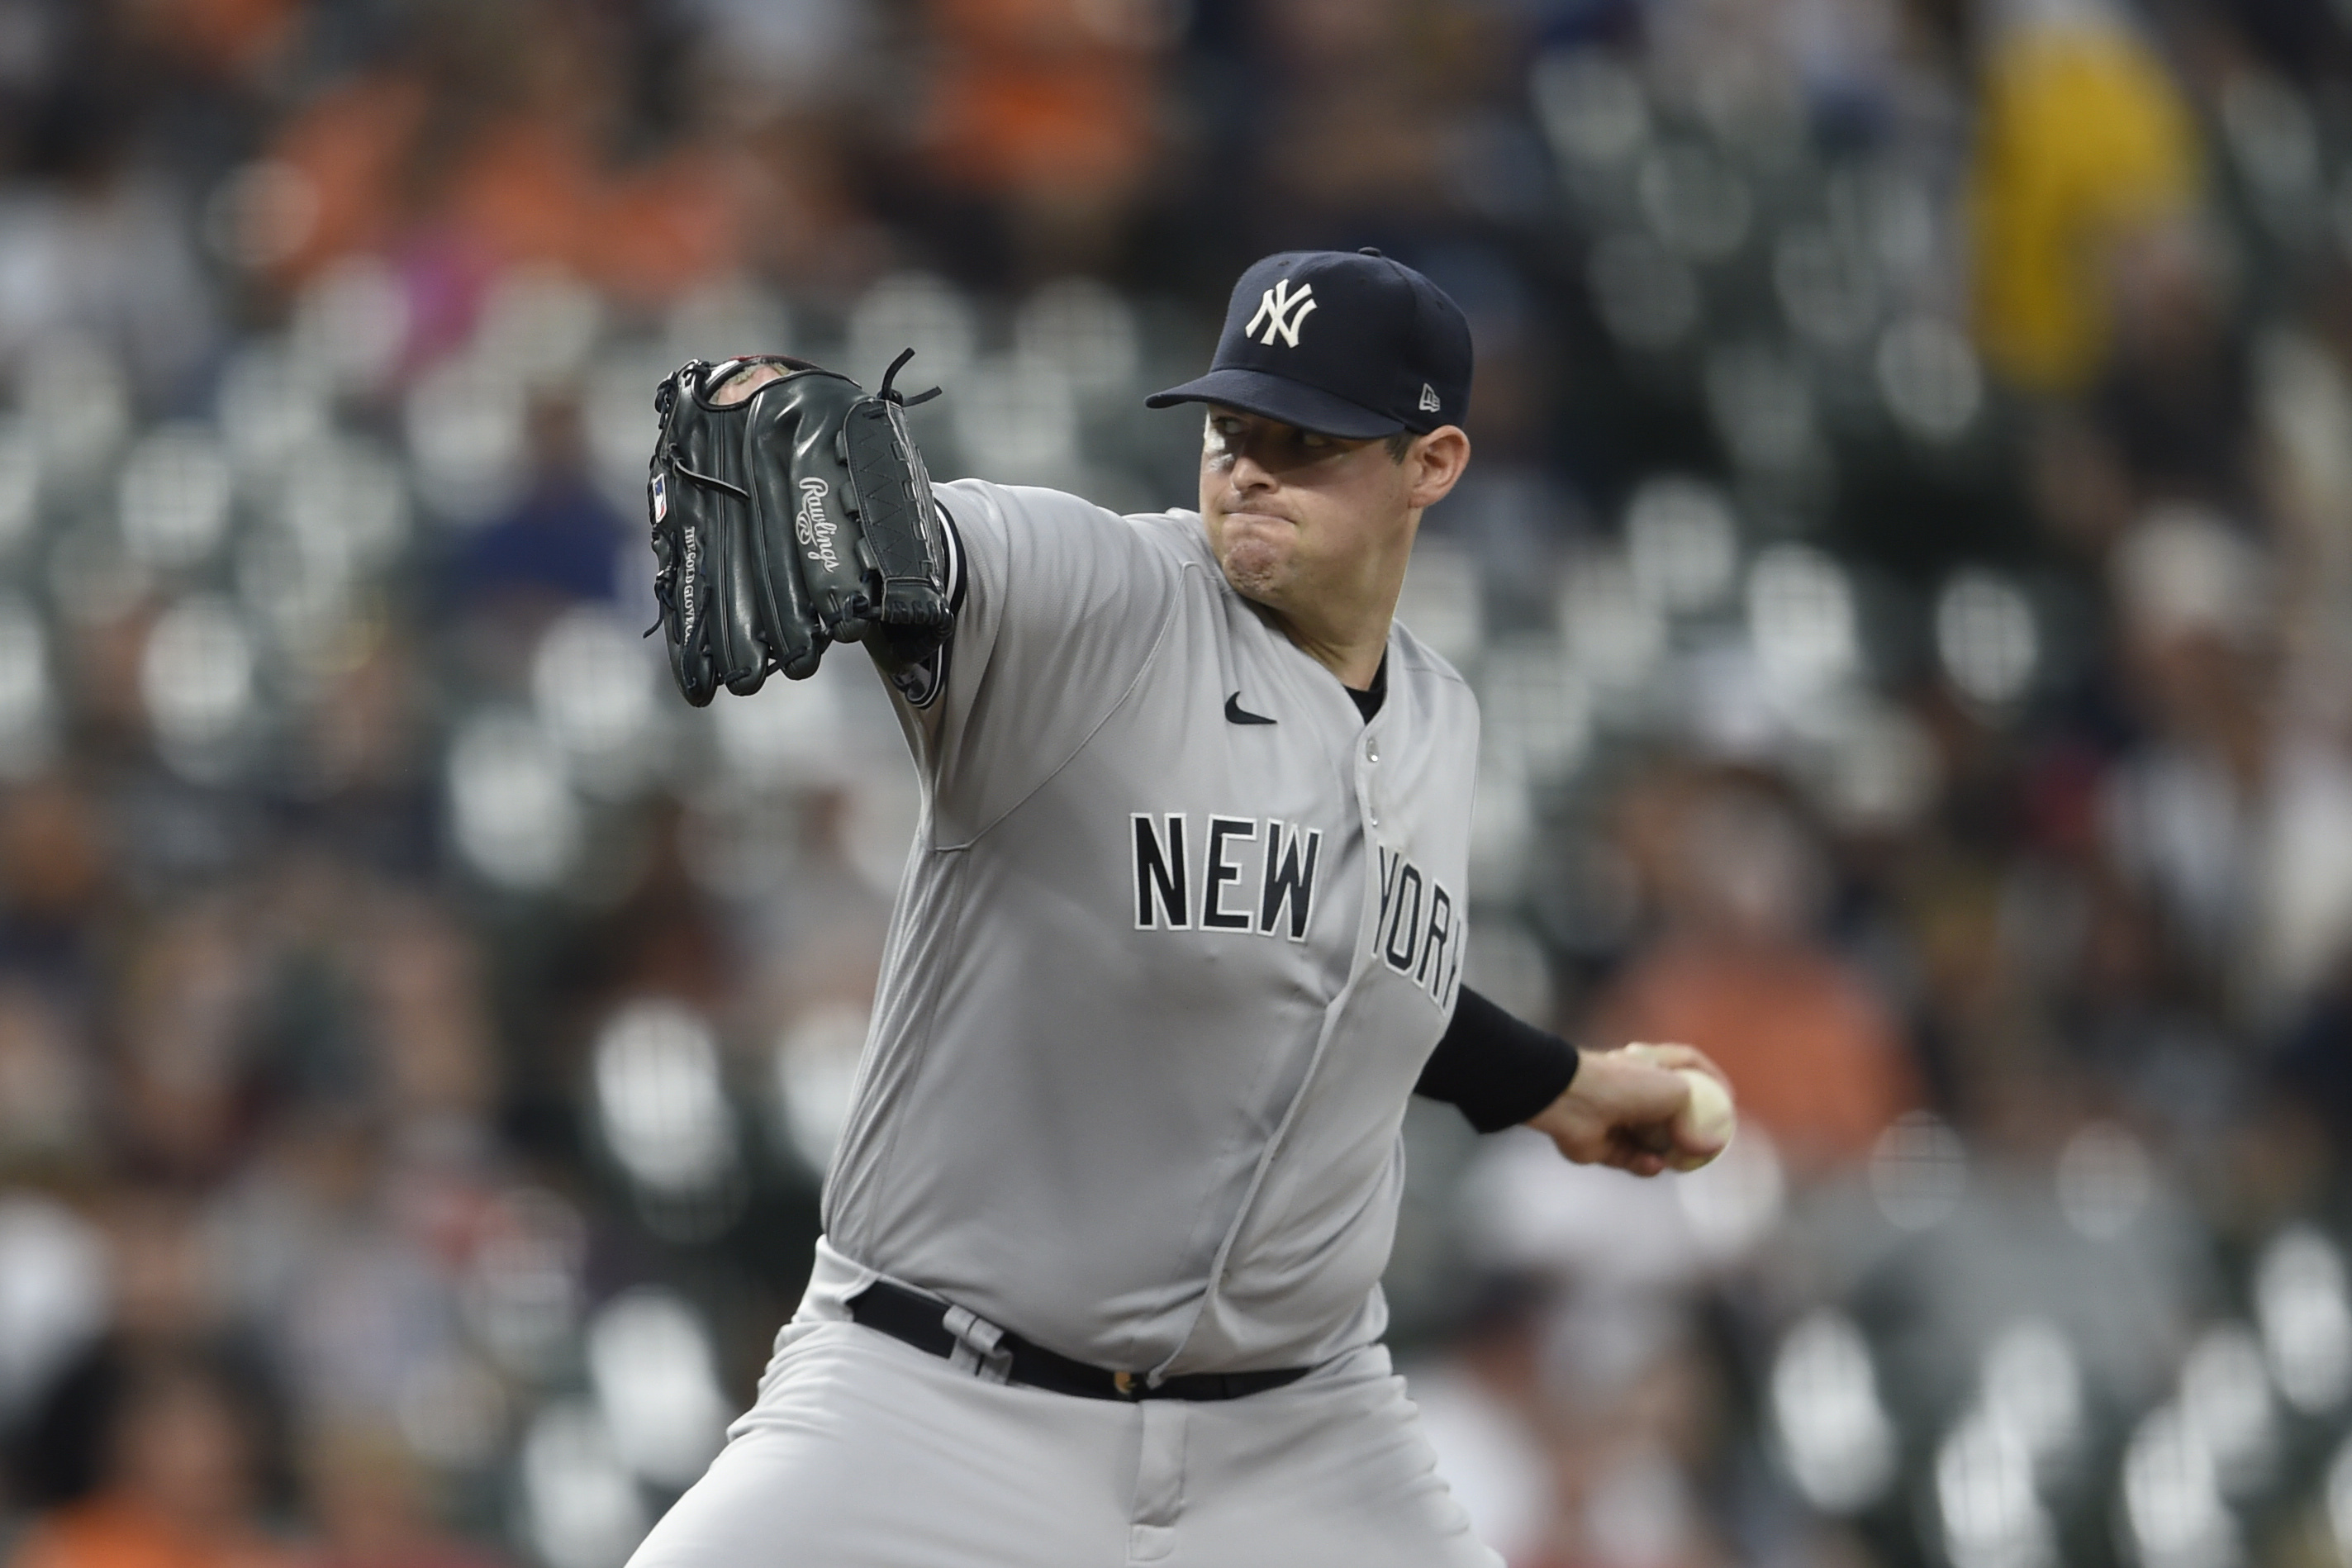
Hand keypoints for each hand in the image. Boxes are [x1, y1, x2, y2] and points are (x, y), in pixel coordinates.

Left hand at [1526, 1042, 1734, 1176]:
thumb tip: (1711, 1146)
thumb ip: (1697, 1117)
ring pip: (1652, 1140)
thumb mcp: (1677, 1092)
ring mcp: (1617, 1116)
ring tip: (1676, 1159)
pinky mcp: (1603, 1144)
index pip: (1687, 1063)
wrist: (1573, 1102)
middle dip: (1689, 1130)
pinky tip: (1653, 1164)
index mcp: (1649, 1064)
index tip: (1730, 1101)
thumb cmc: (1627, 1086)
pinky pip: (1632, 1159)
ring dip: (1667, 1152)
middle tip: (1708, 1147)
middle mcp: (1632, 1088)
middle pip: (1669, 1109)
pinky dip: (1644, 1164)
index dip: (1712, 1078)